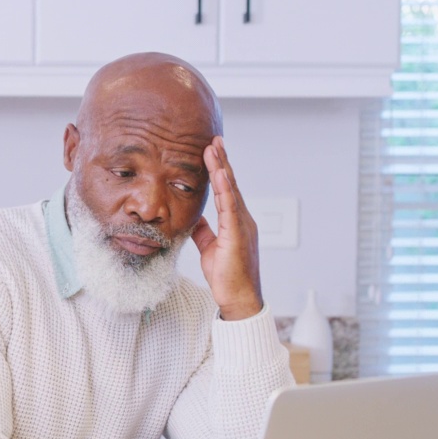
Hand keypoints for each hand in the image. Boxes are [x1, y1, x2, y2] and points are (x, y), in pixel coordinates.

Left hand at [190, 136, 262, 320]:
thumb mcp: (210, 249)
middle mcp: (241, 219)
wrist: (238, 298)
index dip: (218, 170)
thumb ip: (204, 232)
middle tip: (214, 139)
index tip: (211, 151)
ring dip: (221, 168)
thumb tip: (196, 219)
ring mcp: (242, 225)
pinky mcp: (238, 234)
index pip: (224, 190)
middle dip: (221, 161)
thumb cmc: (227, 276)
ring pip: (231, 190)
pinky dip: (226, 189)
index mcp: (235, 221)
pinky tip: (220, 174)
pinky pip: (231, 207)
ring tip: (213, 148)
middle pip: (230, 184)